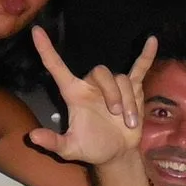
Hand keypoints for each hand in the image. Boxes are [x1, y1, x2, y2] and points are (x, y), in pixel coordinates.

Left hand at [27, 29, 157, 168]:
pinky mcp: (132, 89)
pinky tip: (152, 41)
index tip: (36, 31)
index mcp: (74, 93)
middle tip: (116, 114)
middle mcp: (91, 85)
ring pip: (122, 80)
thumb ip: (53, 142)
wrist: (117, 154)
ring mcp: (113, 86)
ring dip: (129, 102)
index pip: (56, 66)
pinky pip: (140, 68)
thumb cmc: (91, 148)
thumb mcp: (70, 148)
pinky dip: (146, 56)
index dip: (46, 49)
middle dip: (112, 93)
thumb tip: (33, 136)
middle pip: (101, 72)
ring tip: (129, 123)